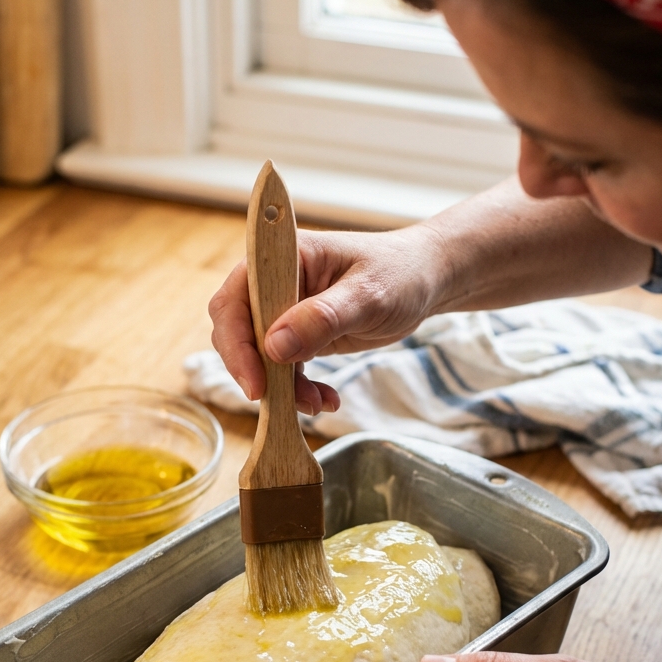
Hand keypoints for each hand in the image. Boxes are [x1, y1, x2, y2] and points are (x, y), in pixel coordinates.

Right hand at [208, 226, 443, 413]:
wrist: (425, 282)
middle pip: (238, 331)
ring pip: (258, 356)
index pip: (236, 299)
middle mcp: (274, 282)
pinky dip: (298, 389)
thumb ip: (322, 318)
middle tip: (284, 403)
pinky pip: (281, 368)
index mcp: (282, 257)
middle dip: (258, 372)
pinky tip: (325, 399)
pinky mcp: (297, 333)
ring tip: (316, 402)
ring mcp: (284, 309)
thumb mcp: (367, 295)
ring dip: (281, 388)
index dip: (237, 343)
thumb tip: (274, 346)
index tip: (256, 384)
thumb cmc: (400, 274)